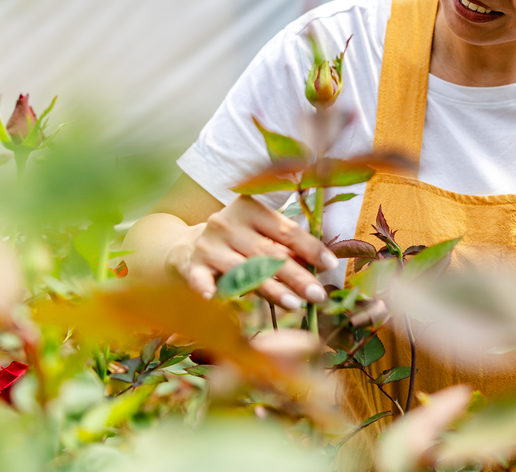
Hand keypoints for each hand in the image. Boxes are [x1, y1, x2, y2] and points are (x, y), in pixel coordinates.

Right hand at [167, 195, 338, 309]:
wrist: (185, 245)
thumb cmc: (236, 242)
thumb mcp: (259, 235)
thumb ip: (284, 246)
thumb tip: (322, 266)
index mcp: (251, 210)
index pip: (286, 230)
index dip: (310, 247)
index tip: (330, 264)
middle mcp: (229, 223)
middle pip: (269, 253)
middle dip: (297, 276)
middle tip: (318, 295)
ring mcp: (209, 245)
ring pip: (244, 270)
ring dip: (270, 288)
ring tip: (294, 305)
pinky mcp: (191, 265)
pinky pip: (200, 278)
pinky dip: (205, 287)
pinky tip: (213, 297)